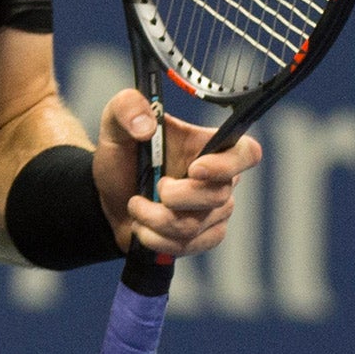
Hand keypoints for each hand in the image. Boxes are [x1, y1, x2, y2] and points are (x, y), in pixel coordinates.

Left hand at [91, 89, 261, 257]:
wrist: (107, 198)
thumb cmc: (122, 157)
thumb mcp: (115, 124)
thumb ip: (126, 107)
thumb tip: (146, 126)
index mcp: (209, 146)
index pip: (246, 153)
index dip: (227, 164)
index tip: (194, 168)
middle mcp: (220, 179)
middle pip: (218, 196)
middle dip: (175, 197)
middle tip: (152, 187)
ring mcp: (214, 211)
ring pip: (196, 225)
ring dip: (155, 219)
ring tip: (136, 206)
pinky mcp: (204, 237)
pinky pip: (188, 246)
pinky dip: (157, 239)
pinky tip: (143, 228)